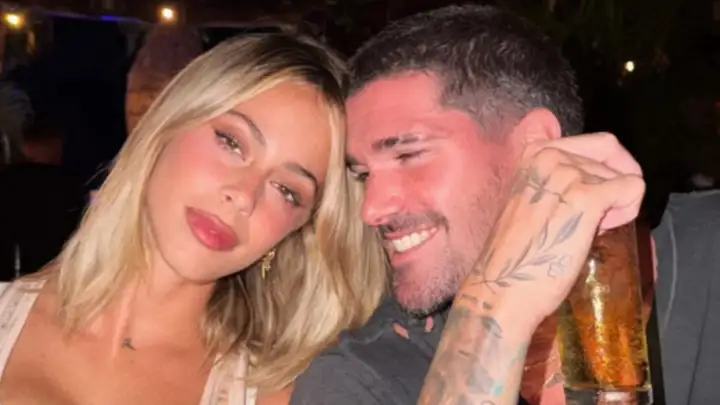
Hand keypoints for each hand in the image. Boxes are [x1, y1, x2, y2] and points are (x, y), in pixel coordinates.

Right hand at [468, 132, 644, 325]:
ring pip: (623, 173)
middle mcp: (549, 154)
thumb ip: (551, 176)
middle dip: (615, 181)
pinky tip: (599, 231)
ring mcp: (567, 173)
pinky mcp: (586, 196)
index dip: (604, 166)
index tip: (592, 191)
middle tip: (597, 215)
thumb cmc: (518, 254)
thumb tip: (589, 167)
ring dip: (616, 203)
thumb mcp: (529, 198)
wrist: (504, 288)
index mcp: (532, 153)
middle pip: (610, 152)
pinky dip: (627, 211)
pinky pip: (632, 188)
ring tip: (586, 230)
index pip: (594, 142)